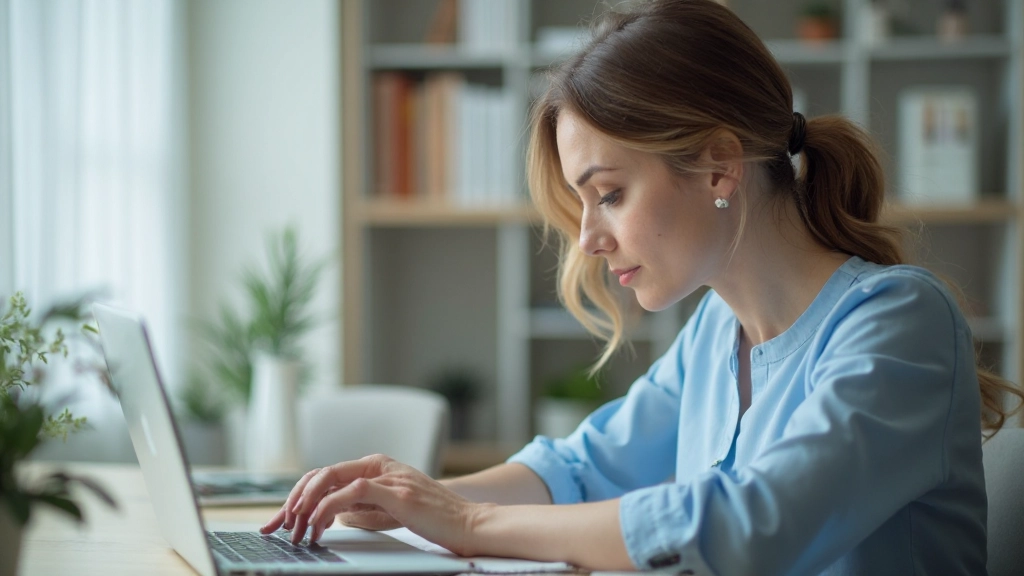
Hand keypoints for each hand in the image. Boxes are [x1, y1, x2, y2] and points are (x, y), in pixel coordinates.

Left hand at [260, 454, 486, 555]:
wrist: (469, 522)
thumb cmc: (434, 519)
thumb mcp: (390, 510)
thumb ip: (362, 507)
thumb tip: (332, 514)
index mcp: (376, 466)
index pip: (326, 474)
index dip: (298, 495)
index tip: (282, 520)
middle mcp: (379, 464)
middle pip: (321, 473)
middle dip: (293, 500)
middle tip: (280, 525)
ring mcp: (387, 475)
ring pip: (330, 478)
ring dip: (306, 506)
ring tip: (297, 530)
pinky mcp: (395, 490)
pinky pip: (351, 491)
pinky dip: (328, 507)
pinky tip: (319, 524)